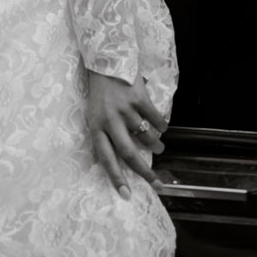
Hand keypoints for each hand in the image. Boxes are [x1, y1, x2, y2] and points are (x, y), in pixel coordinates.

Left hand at [85, 71, 167, 198]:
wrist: (105, 61)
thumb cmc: (100, 93)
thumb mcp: (95, 115)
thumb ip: (105, 135)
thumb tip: (120, 161)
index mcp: (96, 127)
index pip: (106, 158)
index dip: (116, 178)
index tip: (126, 195)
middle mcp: (110, 120)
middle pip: (128, 153)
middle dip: (144, 172)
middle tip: (157, 182)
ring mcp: (125, 109)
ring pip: (146, 137)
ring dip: (155, 146)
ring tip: (159, 148)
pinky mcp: (139, 97)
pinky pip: (155, 119)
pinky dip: (161, 126)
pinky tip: (162, 127)